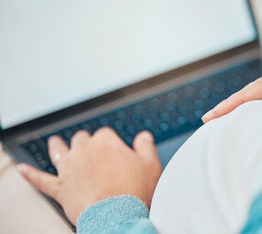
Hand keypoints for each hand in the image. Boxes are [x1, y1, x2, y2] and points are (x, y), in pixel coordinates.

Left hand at [18, 128, 161, 224]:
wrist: (117, 216)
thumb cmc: (135, 190)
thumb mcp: (150, 164)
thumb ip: (146, 146)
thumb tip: (143, 136)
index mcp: (105, 141)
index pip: (106, 134)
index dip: (112, 144)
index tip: (117, 153)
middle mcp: (84, 150)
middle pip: (82, 139)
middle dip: (87, 143)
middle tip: (93, 151)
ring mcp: (69, 168)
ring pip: (59, 151)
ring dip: (57, 146)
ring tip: (54, 142)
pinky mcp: (60, 187)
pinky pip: (41, 179)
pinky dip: (30, 174)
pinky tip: (22, 169)